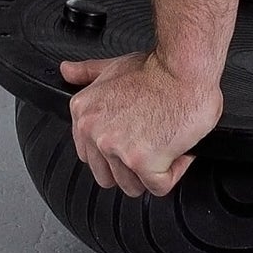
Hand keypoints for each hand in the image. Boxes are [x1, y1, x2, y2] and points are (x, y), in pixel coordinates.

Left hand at [59, 50, 222, 198]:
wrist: (186, 70)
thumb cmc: (158, 70)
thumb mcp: (115, 66)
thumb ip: (89, 73)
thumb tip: (67, 71)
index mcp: (84, 112)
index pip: (90, 156)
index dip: (116, 150)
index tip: (135, 134)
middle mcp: (94, 132)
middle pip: (109, 177)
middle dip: (132, 165)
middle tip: (151, 137)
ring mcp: (116, 148)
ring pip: (133, 186)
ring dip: (153, 170)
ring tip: (164, 138)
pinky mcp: (141, 162)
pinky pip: (159, 186)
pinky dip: (174, 170)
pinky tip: (177, 146)